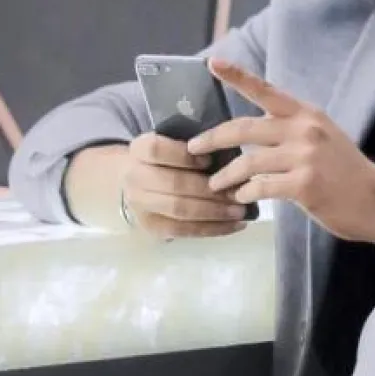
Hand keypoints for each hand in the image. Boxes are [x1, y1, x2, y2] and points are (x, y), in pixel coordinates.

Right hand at [121, 132, 253, 238]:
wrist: (140, 183)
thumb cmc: (167, 160)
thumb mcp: (173, 144)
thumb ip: (195, 148)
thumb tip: (231, 159)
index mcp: (139, 150)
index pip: (156, 150)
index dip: (183, 156)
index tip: (209, 160)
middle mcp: (134, 177)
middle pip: (173, 184)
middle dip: (209, 190)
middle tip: (238, 193)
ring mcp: (140, 205)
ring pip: (180, 210)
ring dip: (214, 212)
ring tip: (240, 211)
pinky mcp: (152, 227)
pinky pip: (184, 230)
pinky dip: (213, 229)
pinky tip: (235, 225)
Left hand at [187, 59, 374, 243]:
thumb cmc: (349, 173)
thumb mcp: (324, 139)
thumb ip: (292, 132)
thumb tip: (254, 137)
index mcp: (307, 114)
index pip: (267, 91)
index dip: (238, 76)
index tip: (213, 63)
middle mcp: (304, 130)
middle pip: (244, 128)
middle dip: (212, 138)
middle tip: (194, 148)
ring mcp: (304, 157)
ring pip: (247, 161)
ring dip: (225, 176)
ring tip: (214, 185)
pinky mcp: (303, 185)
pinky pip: (261, 187)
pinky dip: (246, 193)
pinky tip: (242, 198)